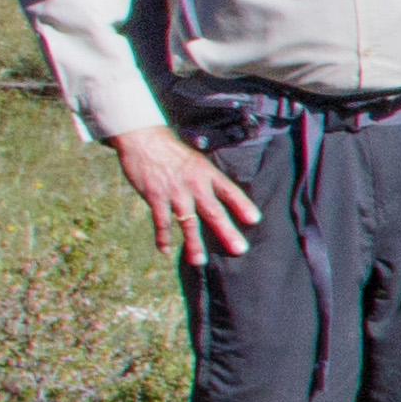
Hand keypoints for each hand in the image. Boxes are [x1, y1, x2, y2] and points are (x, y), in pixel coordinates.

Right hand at [115, 127, 257, 262]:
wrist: (145, 140)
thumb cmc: (174, 154)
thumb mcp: (198, 162)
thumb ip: (208, 182)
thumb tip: (223, 202)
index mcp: (208, 174)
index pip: (230, 191)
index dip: (243, 205)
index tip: (255, 220)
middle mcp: (194, 184)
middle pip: (214, 211)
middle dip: (227, 231)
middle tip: (239, 249)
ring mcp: (174, 192)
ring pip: (187, 221)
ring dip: (194, 243)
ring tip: (200, 261)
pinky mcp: (155, 196)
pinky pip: (160, 222)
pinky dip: (162, 237)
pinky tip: (165, 251)